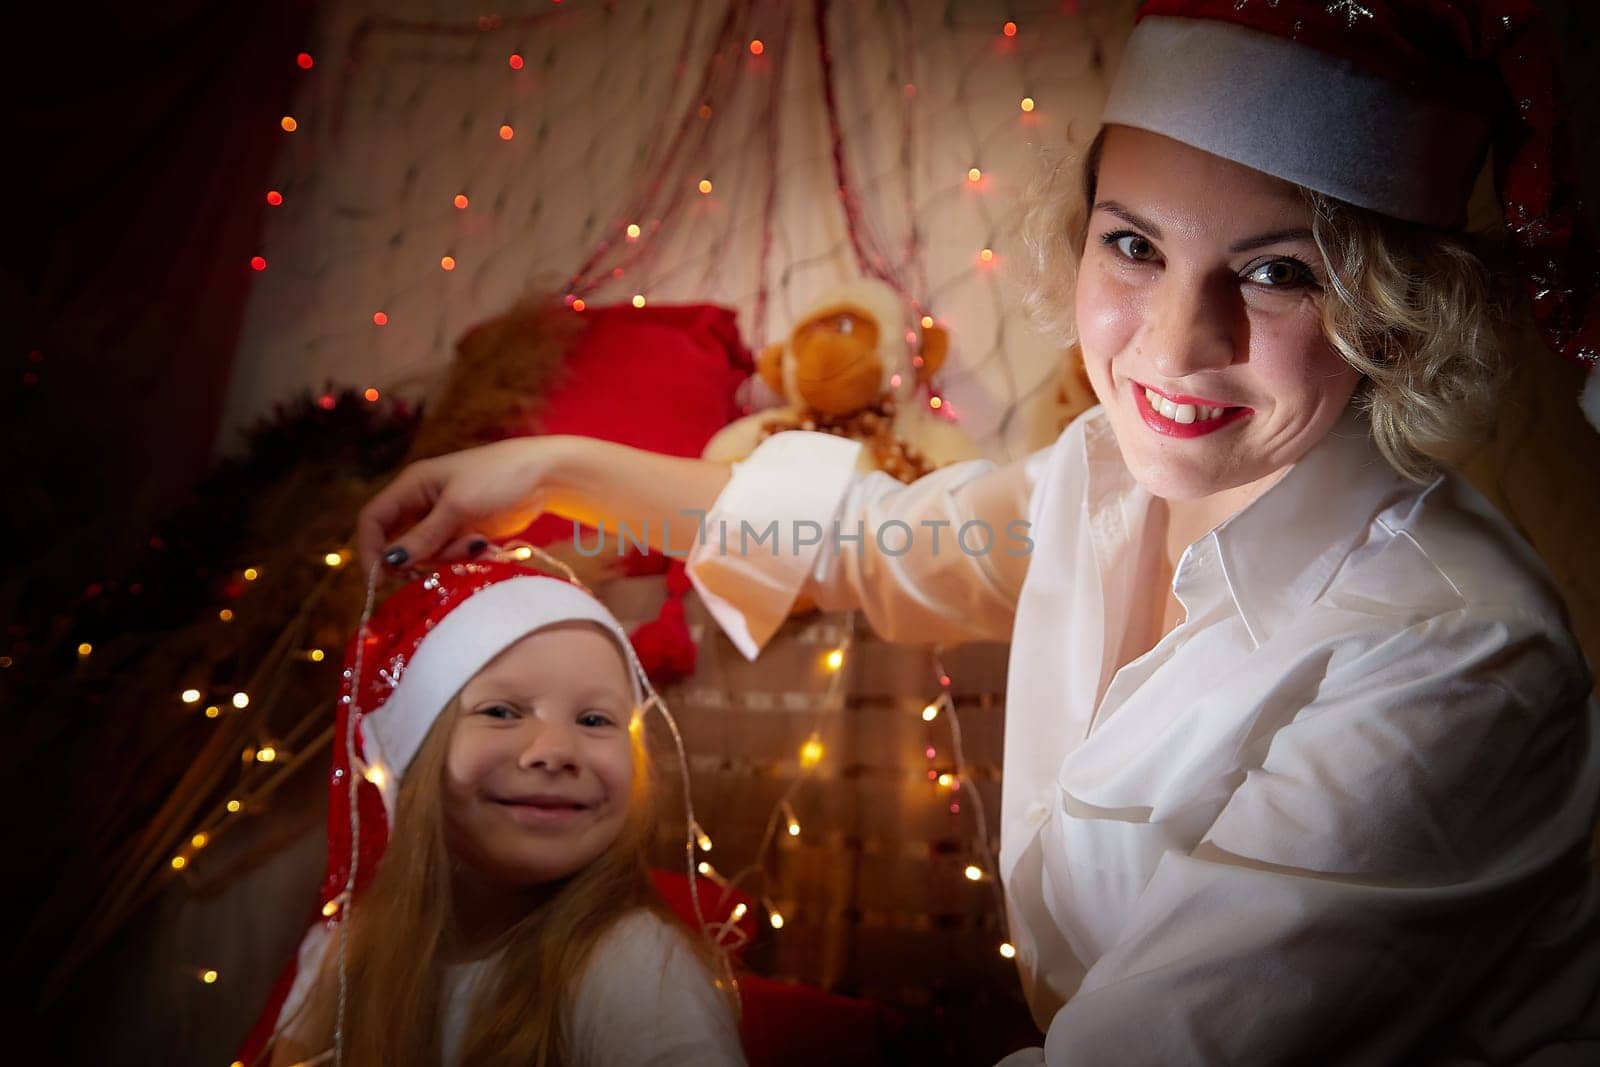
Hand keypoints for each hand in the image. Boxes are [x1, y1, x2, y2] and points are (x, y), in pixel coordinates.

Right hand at [356, 437, 567, 570]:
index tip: (382, 577)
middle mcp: (422, 502)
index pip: (373, 519)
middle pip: (399, 542)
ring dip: (449, 556)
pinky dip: (464, 556)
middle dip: (420, 556)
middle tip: (445, 558)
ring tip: (477, 542)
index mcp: (412, 486)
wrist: (546, 476)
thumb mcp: (458, 507)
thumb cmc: (499, 478)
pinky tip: (484, 545)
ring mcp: (444, 519)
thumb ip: (423, 536)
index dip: (372, 548)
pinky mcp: (464, 533)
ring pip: (427, 553)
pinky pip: (451, 555)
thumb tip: (389, 562)